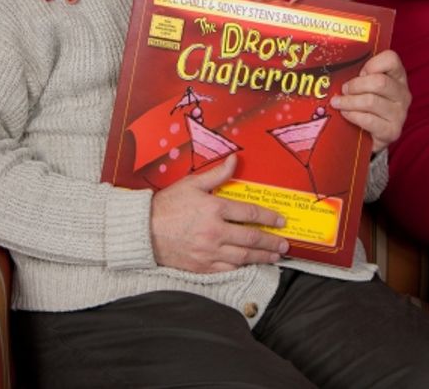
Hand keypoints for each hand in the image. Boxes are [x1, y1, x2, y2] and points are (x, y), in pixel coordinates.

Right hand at [150, 155, 289, 272]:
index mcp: (214, 209)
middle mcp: (215, 232)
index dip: (268, 217)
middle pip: (251, 238)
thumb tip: (235, 160)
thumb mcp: (192, 184)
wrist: (144, 231)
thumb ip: (217, 174)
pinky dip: (242, 267)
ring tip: (274, 257)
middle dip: (271, 242)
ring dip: (262, 257)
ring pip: (243, 256)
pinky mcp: (202, 266)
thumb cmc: (167, 205)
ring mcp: (209, 251)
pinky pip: (228, 269)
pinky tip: (250, 265)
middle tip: (284, 244)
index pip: (249, 213)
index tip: (280, 221)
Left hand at [331, 50, 410, 152]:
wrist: (369, 136)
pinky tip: (345, 114)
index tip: (359, 72)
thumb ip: (359, 74)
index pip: (391, 59)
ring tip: (338, 102)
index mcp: (398, 76)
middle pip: (379, 82)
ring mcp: (399, 113)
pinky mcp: (392, 131)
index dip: (371, 64)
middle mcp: (402, 94)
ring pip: (371, 101)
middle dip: (355, 85)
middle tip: (344, 90)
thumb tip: (338, 66)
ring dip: (349, 101)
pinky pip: (368, 120)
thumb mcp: (365, 85)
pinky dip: (352, 115)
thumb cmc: (366, 105)